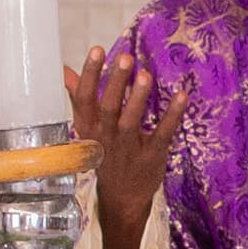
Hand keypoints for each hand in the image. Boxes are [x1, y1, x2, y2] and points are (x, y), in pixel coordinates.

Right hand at [67, 45, 188, 248]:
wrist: (120, 198)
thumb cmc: (105, 154)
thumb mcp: (87, 129)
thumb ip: (79, 98)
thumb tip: (65, 71)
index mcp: (89, 128)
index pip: (84, 99)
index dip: (89, 75)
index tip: (97, 50)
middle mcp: (105, 137)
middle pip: (108, 107)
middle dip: (115, 83)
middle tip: (125, 58)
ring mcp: (128, 148)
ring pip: (130, 122)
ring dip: (138, 98)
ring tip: (145, 75)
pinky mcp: (151, 156)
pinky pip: (161, 134)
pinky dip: (172, 115)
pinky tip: (182, 95)